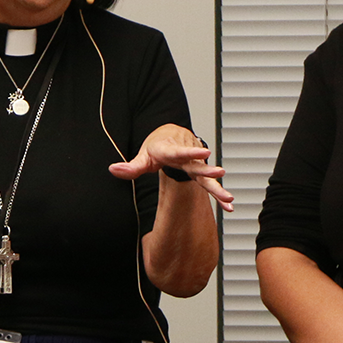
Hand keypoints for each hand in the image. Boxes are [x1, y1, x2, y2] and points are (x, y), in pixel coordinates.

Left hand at [108, 124, 233, 211]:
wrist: (171, 136)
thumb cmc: (157, 146)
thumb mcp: (142, 155)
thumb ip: (130, 166)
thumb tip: (114, 170)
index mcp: (170, 150)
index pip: (180, 152)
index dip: (190, 152)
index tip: (202, 153)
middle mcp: (186, 157)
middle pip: (197, 166)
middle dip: (209, 171)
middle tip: (220, 174)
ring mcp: (194, 164)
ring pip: (206, 177)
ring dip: (217, 188)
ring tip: (229, 200)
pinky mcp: (199, 171)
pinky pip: (209, 184)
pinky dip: (218, 195)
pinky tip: (228, 207)